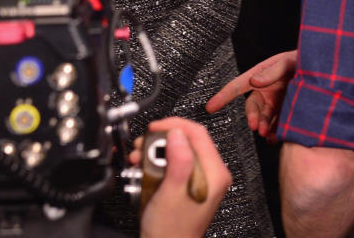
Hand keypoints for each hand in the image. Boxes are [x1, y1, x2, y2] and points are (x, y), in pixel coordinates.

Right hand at [132, 118, 231, 237]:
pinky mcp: (188, 184)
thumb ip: (178, 160)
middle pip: (186, 140)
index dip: (173, 125)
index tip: (154, 128)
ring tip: (138, 158)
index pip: (197, 133)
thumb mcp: (172, 192)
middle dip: (160, 140)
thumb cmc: (171, 231)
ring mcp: (200, 179)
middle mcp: (211, 174)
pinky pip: (172, 163)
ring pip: (177, 150)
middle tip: (142, 146)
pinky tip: (142, 167)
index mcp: (214, 173)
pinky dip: (155, 161)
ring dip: (154, 150)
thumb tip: (177, 133)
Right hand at [206, 50, 297, 138]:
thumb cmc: (306, 60)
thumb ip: (273, 71)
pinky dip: (274, 133)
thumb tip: (254, 82)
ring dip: (262, 126)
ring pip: (263, 118)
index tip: (210, 107)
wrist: (329, 73)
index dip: (223, 96)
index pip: (238, 86)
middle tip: (256, 127)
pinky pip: (276, 125)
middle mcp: (266, 90)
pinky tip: (275, 138)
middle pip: (252, 107)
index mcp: (261, 75)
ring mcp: (277, 102)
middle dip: (252, 117)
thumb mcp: (289, 61)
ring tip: (266, 134)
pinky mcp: (287, 113)